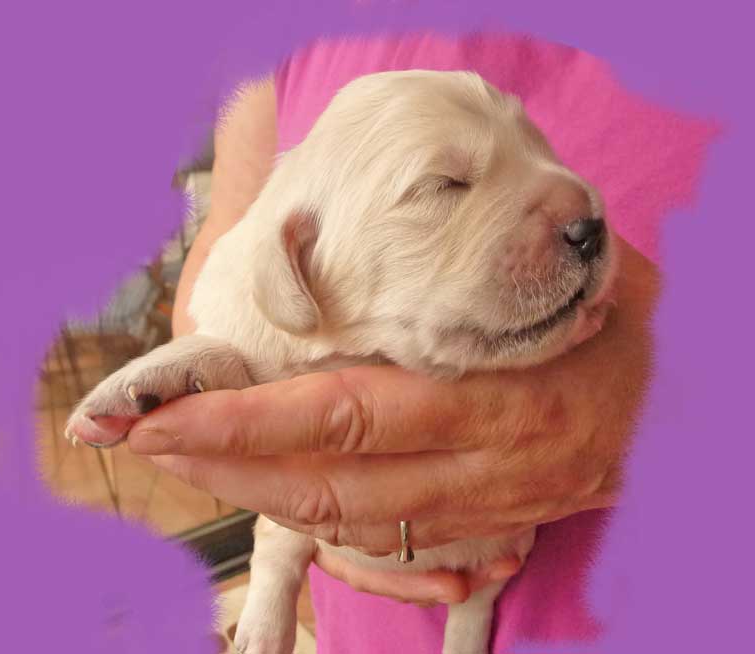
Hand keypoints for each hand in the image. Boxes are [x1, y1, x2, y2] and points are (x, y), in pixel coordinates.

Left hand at [127, 239, 655, 602]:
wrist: (680, 390)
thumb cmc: (594, 314)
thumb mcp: (522, 286)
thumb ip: (432, 295)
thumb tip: (322, 279)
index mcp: (490, 396)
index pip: (344, 416)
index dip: (247, 423)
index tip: (168, 418)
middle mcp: (486, 466)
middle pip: (334, 485)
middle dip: (231, 469)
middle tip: (153, 442)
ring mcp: (492, 508)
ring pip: (356, 526)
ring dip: (266, 499)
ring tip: (198, 464)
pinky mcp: (497, 528)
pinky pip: (396, 544)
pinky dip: (328, 524)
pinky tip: (280, 493)